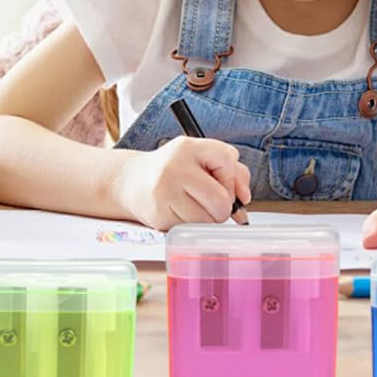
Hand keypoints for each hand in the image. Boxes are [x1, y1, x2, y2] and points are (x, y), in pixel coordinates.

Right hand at [113, 136, 250, 230]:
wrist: (132, 181)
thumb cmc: (175, 169)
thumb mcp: (201, 158)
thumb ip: (232, 171)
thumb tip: (244, 198)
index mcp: (189, 147)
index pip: (227, 159)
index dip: (231, 177)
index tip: (222, 182)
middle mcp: (174, 167)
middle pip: (220, 199)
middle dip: (224, 206)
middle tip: (212, 202)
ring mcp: (164, 193)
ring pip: (208, 219)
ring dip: (208, 218)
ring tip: (194, 206)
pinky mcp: (158, 215)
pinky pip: (192, 229)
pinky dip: (192, 225)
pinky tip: (180, 212)